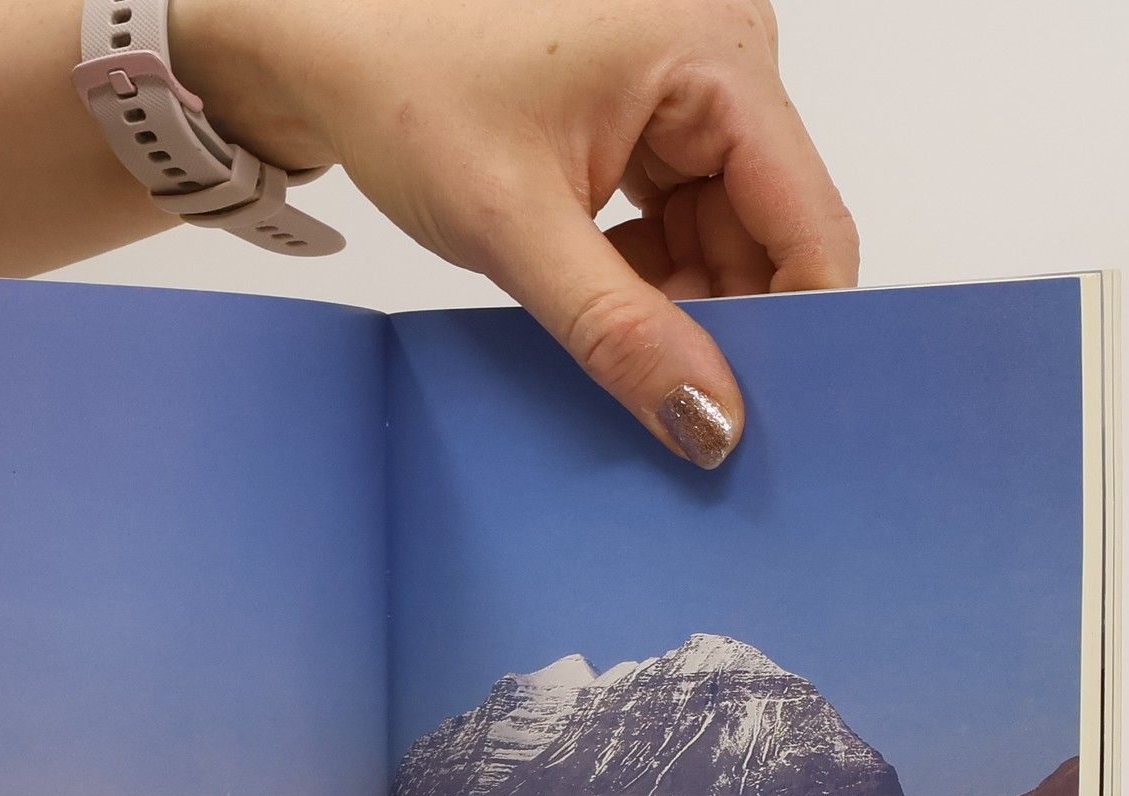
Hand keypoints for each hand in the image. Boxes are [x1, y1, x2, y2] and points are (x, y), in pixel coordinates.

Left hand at [180, 0, 857, 466]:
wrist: (319, 39)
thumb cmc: (401, 86)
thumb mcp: (516, 228)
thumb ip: (620, 335)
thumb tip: (709, 424)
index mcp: (716, 52)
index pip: (809, 220)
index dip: (796, 329)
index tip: (758, 419)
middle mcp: (720, 55)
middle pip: (767, 232)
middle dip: (723, 325)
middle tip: (672, 410)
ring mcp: (683, 85)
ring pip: (720, 235)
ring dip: (675, 306)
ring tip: (610, 347)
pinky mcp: (643, 115)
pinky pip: (676, 218)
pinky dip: (644, 277)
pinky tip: (594, 305)